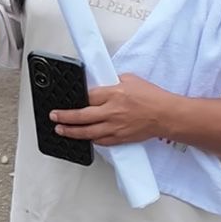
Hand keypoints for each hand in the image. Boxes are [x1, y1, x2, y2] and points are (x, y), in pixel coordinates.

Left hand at [51, 73, 172, 146]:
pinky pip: (100, 141)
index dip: (74, 99)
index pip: (87, 96)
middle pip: (81, 116)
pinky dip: (90, 140)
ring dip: (71, 132)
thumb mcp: (130, 80)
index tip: (65, 99)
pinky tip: (82, 138)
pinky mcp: (120, 138)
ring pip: (87, 132)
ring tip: (60, 130)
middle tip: (54, 116)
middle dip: (64, 116)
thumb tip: (100, 85)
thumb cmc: (152, 97)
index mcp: (114, 94)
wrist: (166, 115)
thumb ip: (112, 82)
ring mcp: (115, 127)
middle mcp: (112, 111)